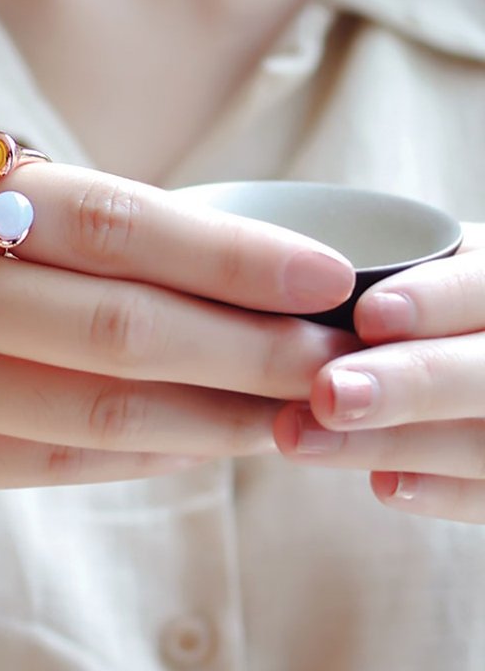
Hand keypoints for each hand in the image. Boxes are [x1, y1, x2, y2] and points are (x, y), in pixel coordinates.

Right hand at [0, 125, 355, 496]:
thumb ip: (35, 213)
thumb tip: (179, 253)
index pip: (110, 221)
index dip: (227, 252)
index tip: (315, 274)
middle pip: (117, 325)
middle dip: (244, 344)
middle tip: (327, 353)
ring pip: (90, 411)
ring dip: (207, 415)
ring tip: (283, 409)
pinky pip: (42, 463)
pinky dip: (134, 456)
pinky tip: (194, 445)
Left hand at [274, 223, 484, 522]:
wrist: (449, 348)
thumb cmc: (410, 295)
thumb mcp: (410, 265)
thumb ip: (377, 273)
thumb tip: (291, 278)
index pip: (484, 286)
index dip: (438, 300)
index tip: (367, 316)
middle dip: (410, 381)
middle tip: (327, 392)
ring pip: (481, 441)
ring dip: (393, 442)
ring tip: (299, 437)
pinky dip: (442, 491)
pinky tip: (383, 485)